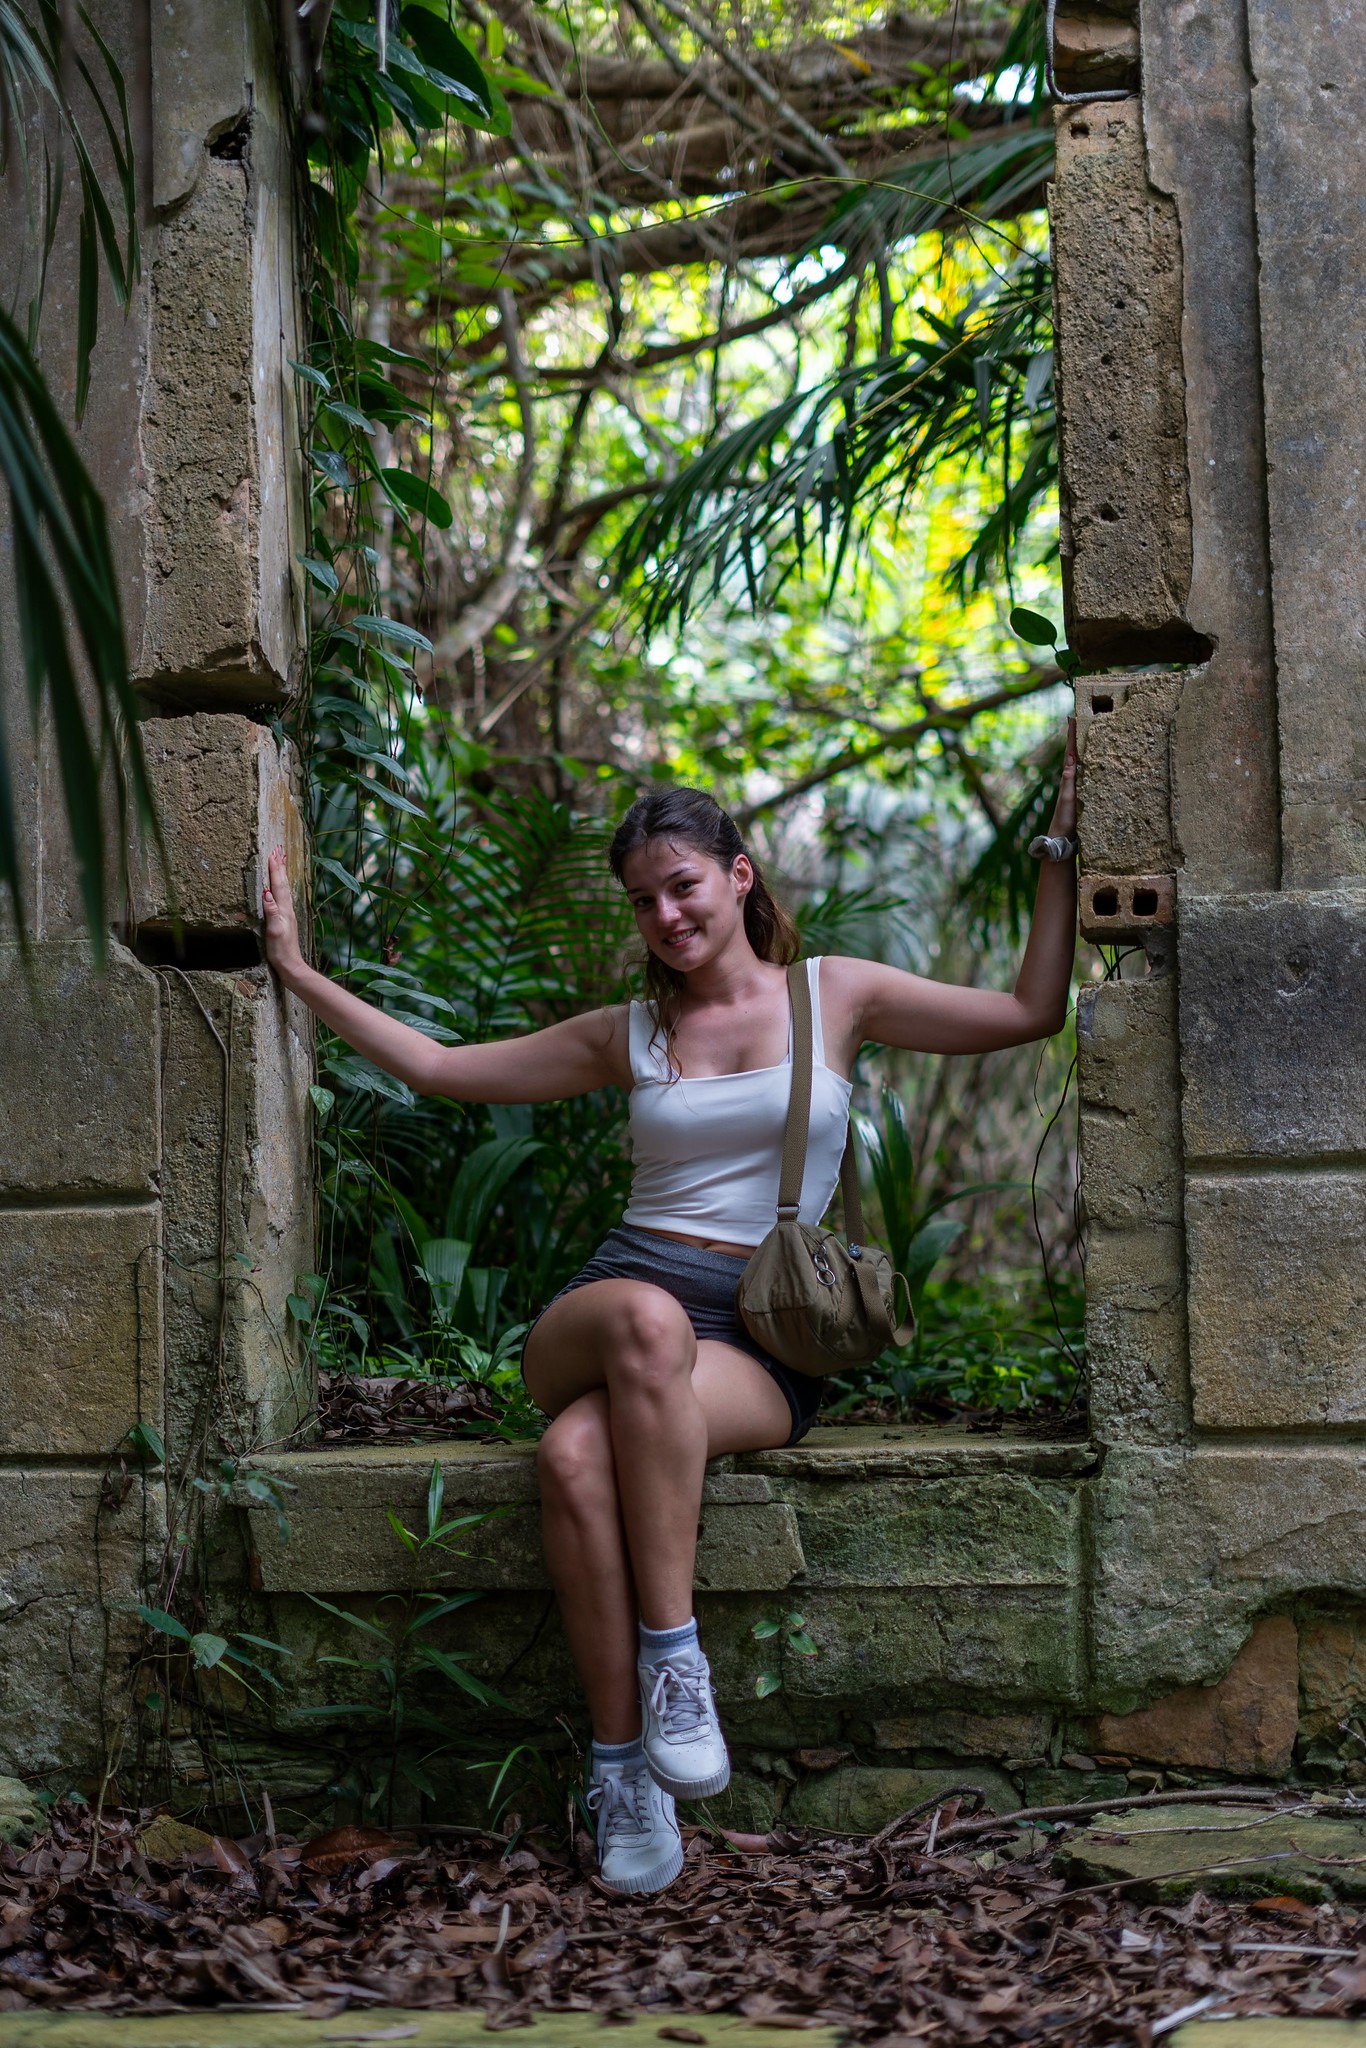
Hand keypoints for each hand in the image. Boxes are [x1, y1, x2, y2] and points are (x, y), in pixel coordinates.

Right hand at [262, 845, 304, 977]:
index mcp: (283, 909)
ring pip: (284, 888)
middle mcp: (286, 908)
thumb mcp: (273, 930)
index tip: (273, 853)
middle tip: (279, 849)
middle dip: (280, 865)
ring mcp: (286, 913)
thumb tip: (266, 892)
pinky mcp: (284, 919)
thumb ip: (271, 911)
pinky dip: (280, 886)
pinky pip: (282, 896)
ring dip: (282, 873)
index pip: (278, 884)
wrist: (290, 965)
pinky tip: (279, 886)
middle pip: (283, 882)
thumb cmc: (280, 950)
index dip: (275, 869)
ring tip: (281, 861)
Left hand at [1046, 717, 1077, 838]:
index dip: (1072, 735)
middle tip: (1079, 717)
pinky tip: (1094, 760)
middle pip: (1075, 751)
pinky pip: (1087, 772)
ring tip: (1088, 732)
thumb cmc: (1065, 818)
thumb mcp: (1068, 798)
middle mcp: (1071, 778)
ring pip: (1081, 761)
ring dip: (1083, 747)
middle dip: (1077, 735)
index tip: (1072, 717)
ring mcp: (1077, 785)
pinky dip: (1089, 762)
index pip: (1070, 751)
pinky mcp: (1082, 792)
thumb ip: (1069, 780)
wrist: (1063, 837)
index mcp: (1068, 776)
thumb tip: (1069, 759)